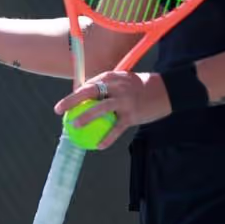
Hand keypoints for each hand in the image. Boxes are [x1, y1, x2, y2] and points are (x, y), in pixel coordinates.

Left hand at [53, 70, 169, 149]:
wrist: (166, 91)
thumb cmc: (140, 88)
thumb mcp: (123, 81)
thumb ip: (106, 87)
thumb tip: (86, 96)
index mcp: (112, 77)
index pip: (88, 85)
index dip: (74, 95)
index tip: (63, 105)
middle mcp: (117, 86)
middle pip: (89, 92)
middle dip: (71, 101)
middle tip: (59, 110)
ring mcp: (125, 100)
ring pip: (101, 109)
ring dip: (86, 117)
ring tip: (74, 127)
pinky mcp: (133, 114)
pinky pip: (117, 128)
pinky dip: (108, 138)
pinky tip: (99, 146)